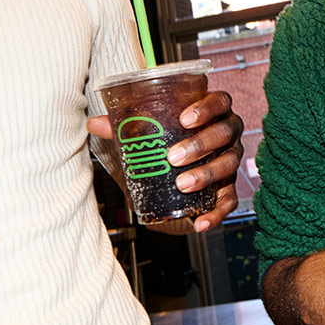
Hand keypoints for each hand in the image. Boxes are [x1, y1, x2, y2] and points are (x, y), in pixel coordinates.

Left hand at [87, 89, 243, 231]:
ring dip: (206, 174)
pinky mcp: (229, 187)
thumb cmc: (167, 138)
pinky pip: (229, 201)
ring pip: (228, 165)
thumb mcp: (148, 130)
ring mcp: (230, 159)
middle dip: (200, 145)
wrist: (178, 165)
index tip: (184, 119)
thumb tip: (94, 123)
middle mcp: (228, 132)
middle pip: (224, 133)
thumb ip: (123, 125)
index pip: (219, 101)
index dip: (206, 108)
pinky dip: (216, 213)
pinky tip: (200, 223)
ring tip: (182, 185)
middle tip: (173, 157)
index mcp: (213, 110)